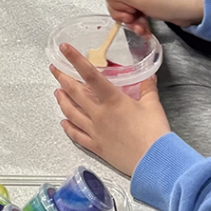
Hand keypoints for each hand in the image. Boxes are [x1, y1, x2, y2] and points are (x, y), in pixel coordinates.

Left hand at [51, 45, 170, 176]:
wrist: (155, 161)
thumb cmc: (155, 133)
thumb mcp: (153, 105)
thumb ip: (147, 88)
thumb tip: (148, 76)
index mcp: (112, 100)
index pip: (90, 75)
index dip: (76, 60)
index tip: (64, 49)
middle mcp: (99, 114)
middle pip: (74, 93)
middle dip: (62, 78)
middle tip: (55, 69)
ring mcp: (95, 131)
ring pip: (71, 112)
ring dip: (62, 101)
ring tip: (57, 92)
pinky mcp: (96, 146)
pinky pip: (76, 135)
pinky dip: (68, 127)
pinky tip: (63, 122)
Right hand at [95, 0, 204, 29]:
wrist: (195, 9)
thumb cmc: (171, 0)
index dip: (116, 4)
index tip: (129, 11)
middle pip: (115, 0)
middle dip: (124, 14)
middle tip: (135, 18)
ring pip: (124, 9)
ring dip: (131, 21)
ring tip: (142, 28)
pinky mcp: (147, 1)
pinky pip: (134, 13)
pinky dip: (138, 22)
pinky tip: (145, 29)